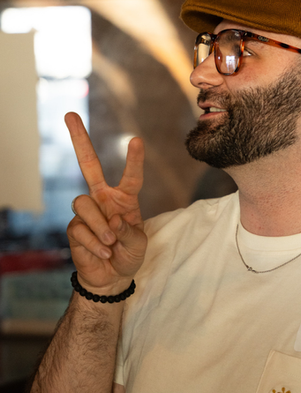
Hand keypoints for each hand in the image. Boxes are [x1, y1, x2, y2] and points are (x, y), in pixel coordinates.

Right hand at [65, 112, 146, 292]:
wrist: (111, 277)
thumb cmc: (128, 255)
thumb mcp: (139, 244)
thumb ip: (130, 231)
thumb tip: (113, 220)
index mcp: (124, 198)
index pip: (131, 177)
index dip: (133, 160)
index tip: (136, 140)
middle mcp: (103, 199)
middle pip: (88, 164)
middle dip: (79, 140)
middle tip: (69, 115)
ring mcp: (87, 212)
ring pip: (83, 204)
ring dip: (99, 226)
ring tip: (111, 244)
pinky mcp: (74, 228)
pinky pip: (80, 229)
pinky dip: (95, 244)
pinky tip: (104, 253)